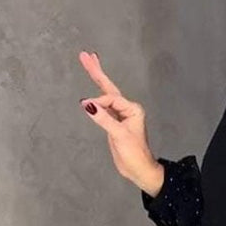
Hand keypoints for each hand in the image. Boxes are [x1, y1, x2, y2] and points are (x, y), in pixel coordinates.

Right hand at [77, 50, 163, 194]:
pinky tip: (92, 89)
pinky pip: (104, 107)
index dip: (98, 103)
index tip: (88, 107)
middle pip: (108, 88)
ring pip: (106, 95)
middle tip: (85, 55)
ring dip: (97, 79)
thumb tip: (87, 104)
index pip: (111, 99)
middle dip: (97, 71)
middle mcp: (127, 110)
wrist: (139, 170)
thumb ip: (103, 118)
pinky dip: (97, 97)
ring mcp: (120, 116)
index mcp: (132, 110)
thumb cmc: (135, 154)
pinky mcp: (114, 124)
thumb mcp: (119, 135)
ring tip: (89, 61)